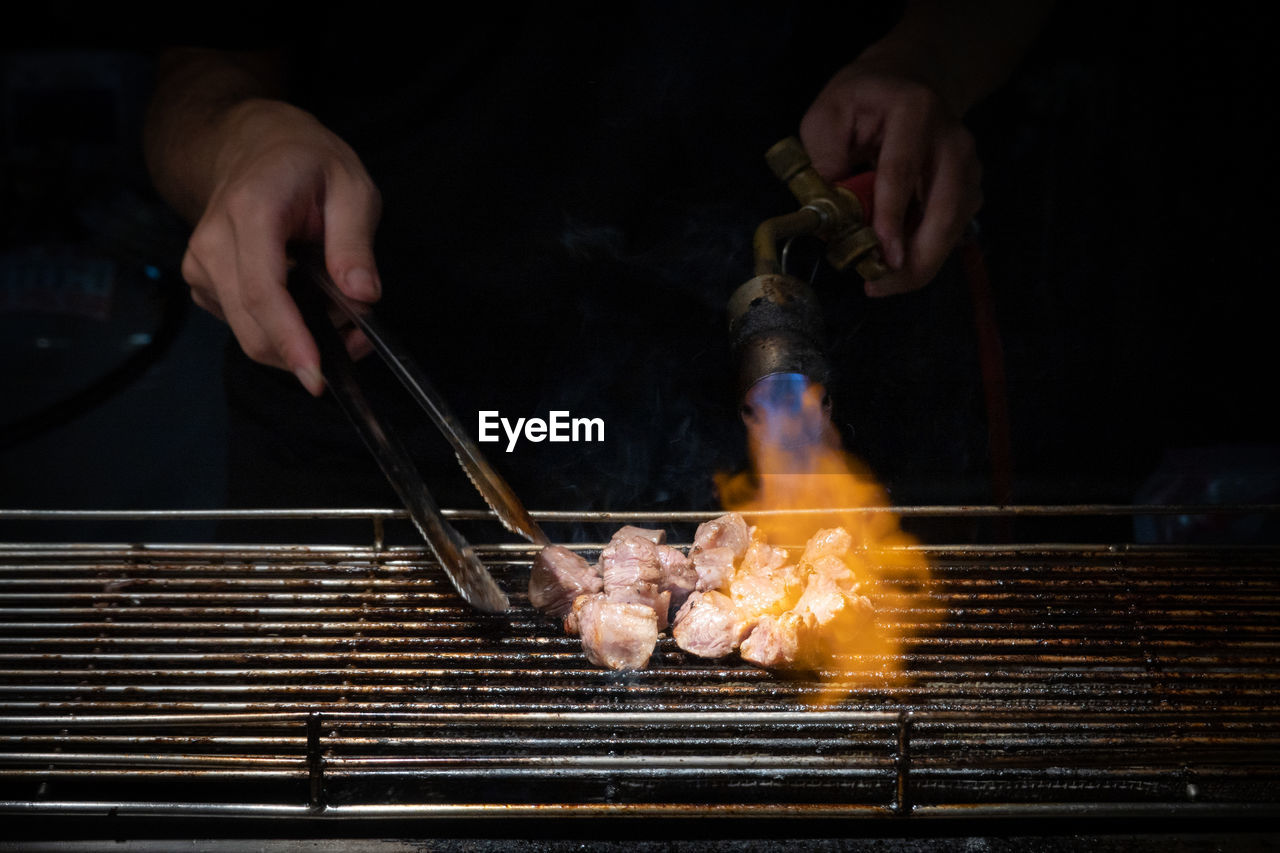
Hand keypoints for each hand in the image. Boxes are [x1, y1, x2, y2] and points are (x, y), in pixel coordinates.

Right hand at [181, 98, 381, 394]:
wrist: (255, 144)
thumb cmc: (308, 162)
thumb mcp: (351, 188)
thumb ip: (355, 244)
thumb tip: (362, 296)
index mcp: (250, 212)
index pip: (264, 291)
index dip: (290, 339)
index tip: (315, 375)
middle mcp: (213, 242)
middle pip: (252, 325)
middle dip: (307, 349)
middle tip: (358, 340)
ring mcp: (202, 265)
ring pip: (249, 333)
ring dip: (298, 341)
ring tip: (340, 314)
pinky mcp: (205, 283)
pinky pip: (244, 324)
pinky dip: (282, 330)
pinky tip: (308, 306)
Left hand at [799, 63, 981, 296]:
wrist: (909, 79)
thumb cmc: (862, 99)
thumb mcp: (828, 115)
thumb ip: (823, 159)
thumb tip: (829, 215)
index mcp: (914, 111)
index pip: (901, 170)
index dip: (892, 217)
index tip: (882, 255)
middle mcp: (952, 138)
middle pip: (945, 208)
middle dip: (917, 257)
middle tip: (880, 286)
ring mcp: (968, 164)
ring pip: (954, 226)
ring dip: (922, 262)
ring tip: (883, 282)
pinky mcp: (970, 186)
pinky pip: (953, 230)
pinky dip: (928, 252)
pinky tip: (899, 263)